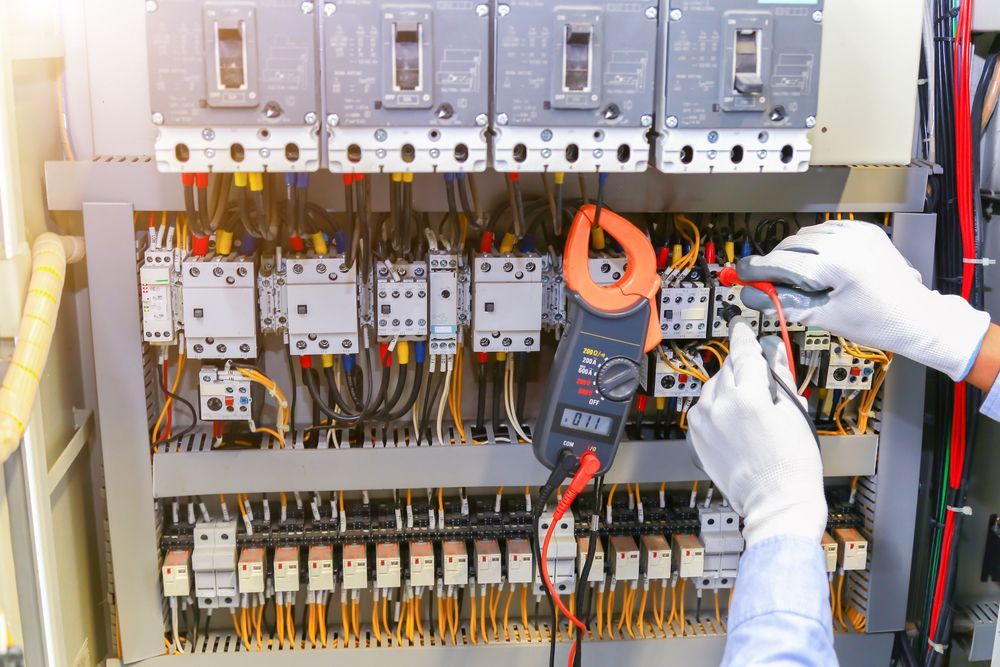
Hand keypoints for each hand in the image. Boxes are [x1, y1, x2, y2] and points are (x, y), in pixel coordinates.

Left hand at [687, 322, 825, 546]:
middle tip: (760, 380)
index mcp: (747, 396)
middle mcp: (719, 406)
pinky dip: (716, 407)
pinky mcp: (696, 437)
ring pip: (712, 388)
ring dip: (728, 387)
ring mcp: (704, 423)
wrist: (775, 501)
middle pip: (728, 369)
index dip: (743, 336)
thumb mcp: (794, 413)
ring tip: (750, 406)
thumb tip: (775, 351)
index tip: (741, 326)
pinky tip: (735, 420)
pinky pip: (703, 409)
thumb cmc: (792, 463)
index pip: (743, 352)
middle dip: (742, 369)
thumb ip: (781, 377)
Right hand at [737, 219, 990, 380]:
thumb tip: (751, 294)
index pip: (782, 262)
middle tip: (766, 284)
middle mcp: (846, 241)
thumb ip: (782, 302)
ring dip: (794, 255)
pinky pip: (825, 232)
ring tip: (800, 279)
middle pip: (789, 247)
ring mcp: (856, 232)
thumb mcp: (823, 317)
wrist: (916, 315)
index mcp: (837, 264)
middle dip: (775, 265)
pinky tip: (819, 265)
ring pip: (805, 238)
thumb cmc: (877, 322)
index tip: (740, 274)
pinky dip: (814, 247)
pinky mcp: (863, 230)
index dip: (756, 270)